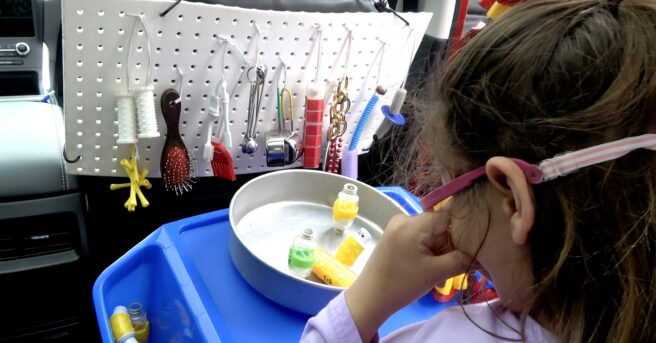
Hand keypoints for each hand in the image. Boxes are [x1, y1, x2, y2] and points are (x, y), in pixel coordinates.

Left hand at [344, 211, 470, 341]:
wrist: (370, 298)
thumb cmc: (401, 285)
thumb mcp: (436, 273)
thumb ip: (461, 259)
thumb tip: (481, 251)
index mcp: (412, 223)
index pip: (449, 216)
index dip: (464, 230)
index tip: (475, 246)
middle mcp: (404, 218)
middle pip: (440, 224)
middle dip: (451, 243)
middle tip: (458, 263)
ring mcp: (398, 226)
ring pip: (432, 232)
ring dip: (441, 248)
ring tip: (442, 267)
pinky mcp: (396, 236)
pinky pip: (421, 237)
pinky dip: (430, 250)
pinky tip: (431, 265)